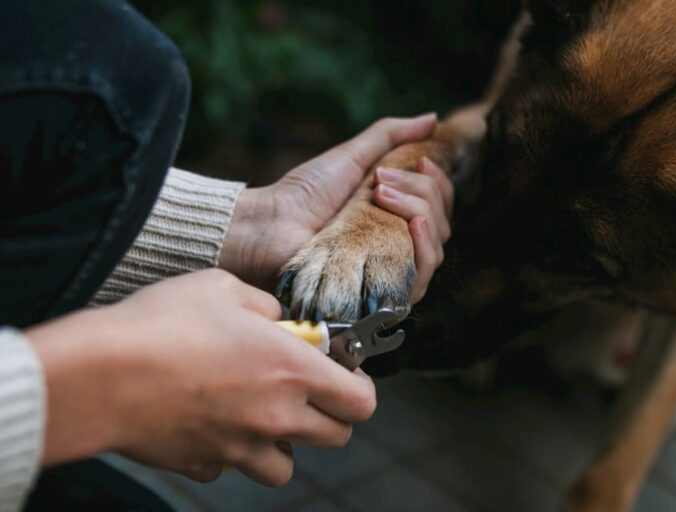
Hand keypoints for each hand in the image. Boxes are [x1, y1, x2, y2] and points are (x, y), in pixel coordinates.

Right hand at [26, 269, 375, 485]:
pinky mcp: (204, 462)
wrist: (100, 374)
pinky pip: (230, 466)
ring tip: (259, 415)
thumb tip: (277, 319)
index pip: (361, 400)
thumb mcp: (223, 287)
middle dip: (330, 416)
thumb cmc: (162, 323)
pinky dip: (228, 452)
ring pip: (286, 467)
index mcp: (293, 370)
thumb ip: (265, 305)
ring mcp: (240, 446)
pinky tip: (210, 423)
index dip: (359, 386)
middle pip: (336, 437)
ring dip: (283, 444)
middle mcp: (276, 416)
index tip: (344, 373)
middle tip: (306, 391)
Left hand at [219, 114, 445, 293]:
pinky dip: (427, 248)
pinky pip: (422, 278)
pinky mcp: (382, 293)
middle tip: (380, 183)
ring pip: (435, 248)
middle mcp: (397, 244)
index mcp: (394, 215)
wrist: (273, 225)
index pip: (439, 204)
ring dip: (422, 212)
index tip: (419, 162)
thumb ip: (390, 136)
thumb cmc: (304, 193)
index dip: (437, 182)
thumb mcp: (351, 155)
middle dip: (422, 191)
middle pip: (441, 223)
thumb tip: (433, 119)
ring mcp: (391, 270)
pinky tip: (416, 225)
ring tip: (383, 197)